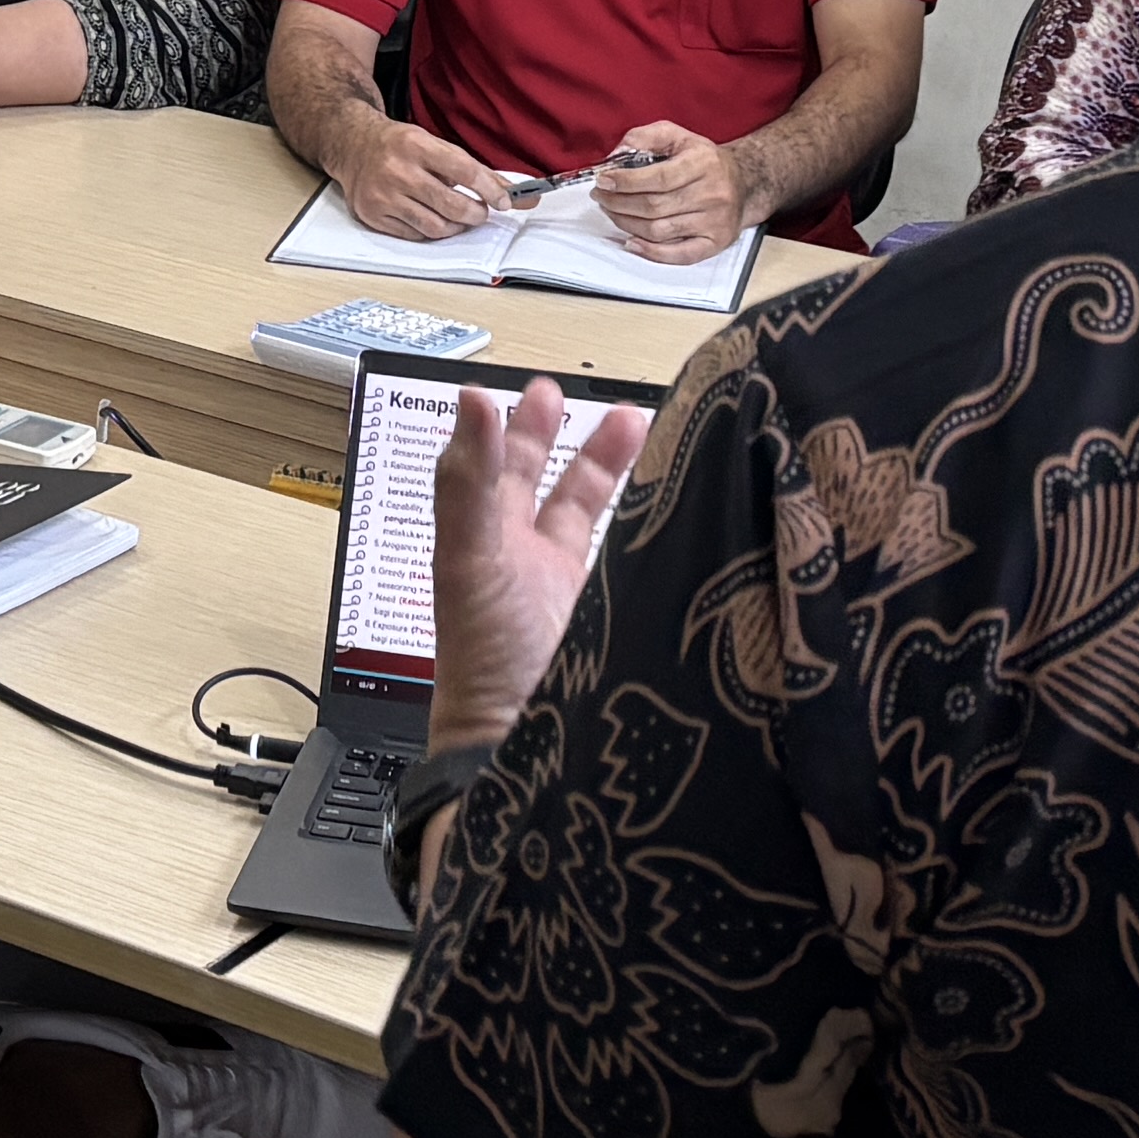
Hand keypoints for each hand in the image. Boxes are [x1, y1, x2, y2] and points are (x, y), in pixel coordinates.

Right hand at [329, 109, 529, 243]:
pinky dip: (431, 232)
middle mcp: (397, 169)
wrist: (351, 144)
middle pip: (451, 205)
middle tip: (481, 213)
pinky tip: (433, 219)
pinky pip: (414, 235)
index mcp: (416, 144)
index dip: (490, 190)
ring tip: (459, 218)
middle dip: (475, 214)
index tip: (506, 202)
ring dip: (456, 227)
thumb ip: (475, 170)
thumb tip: (518, 195)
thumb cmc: (400, 145)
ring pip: (434, 227)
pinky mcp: (372, 214)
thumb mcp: (435, 145)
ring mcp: (382, 195)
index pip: (463, 171)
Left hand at [429, 375, 649, 749]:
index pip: (489, 470)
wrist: (524, 748)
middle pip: (536, 485)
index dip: (504, 430)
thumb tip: (470, 402)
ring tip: (636, 422)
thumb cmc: (485, 662)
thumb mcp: (472, 559)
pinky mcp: (609, 610)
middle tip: (566, 393)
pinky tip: (668, 498)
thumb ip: (470, 483)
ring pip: (583, 513)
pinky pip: (625, 553)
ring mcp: (565, 588)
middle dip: (552, 437)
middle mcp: (520, 561)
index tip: (527, 389)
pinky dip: (643, 522)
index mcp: (481, 541)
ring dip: (604, 468)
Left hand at [585, 122, 766, 257]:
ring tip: (611, 212)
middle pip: (654, 207)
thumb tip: (616, 157)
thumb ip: (644, 138)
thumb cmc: (703, 160)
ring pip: (660, 231)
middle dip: (618, 203)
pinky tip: (631, 242)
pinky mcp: (715, 243)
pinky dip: (651, 253)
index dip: (625, 182)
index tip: (603, 181)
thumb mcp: (676, 135)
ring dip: (626, 223)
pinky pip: (679, 255)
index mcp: (703, 163)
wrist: (744, 182)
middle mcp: (712, 194)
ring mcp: (715, 222)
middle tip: (601, 197)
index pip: (657, 178)